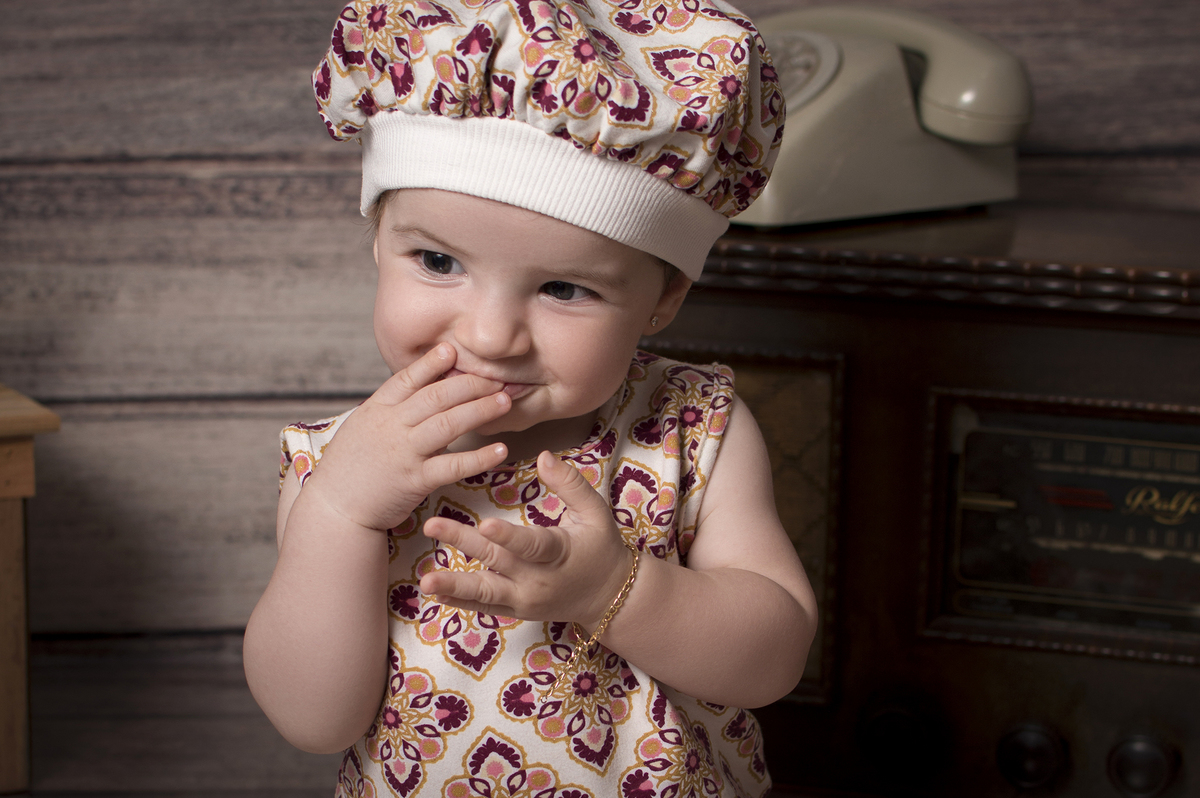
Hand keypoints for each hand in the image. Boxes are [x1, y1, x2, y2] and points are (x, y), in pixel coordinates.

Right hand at [302, 344, 512, 531]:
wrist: (335, 508)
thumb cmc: (352, 467)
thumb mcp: (363, 427)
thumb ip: (391, 409)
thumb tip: (421, 388)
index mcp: (377, 410)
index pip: (407, 379)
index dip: (431, 363)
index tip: (452, 350)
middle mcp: (391, 426)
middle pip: (436, 396)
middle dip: (470, 384)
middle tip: (497, 378)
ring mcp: (404, 452)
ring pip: (448, 424)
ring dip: (480, 410)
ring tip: (505, 401)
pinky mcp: (415, 480)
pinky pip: (453, 465)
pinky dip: (479, 457)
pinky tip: (500, 449)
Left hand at [419, 451, 633, 628]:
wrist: (609, 595)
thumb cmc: (601, 546)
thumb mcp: (595, 511)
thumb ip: (570, 484)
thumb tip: (544, 456)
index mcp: (559, 552)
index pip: (531, 544)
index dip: (508, 536)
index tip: (484, 523)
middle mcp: (538, 580)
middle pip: (496, 560)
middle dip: (463, 544)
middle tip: (432, 525)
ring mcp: (525, 599)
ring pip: (485, 592)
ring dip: (454, 585)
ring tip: (425, 581)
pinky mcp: (516, 610)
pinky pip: (485, 607)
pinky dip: (460, 601)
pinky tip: (435, 592)